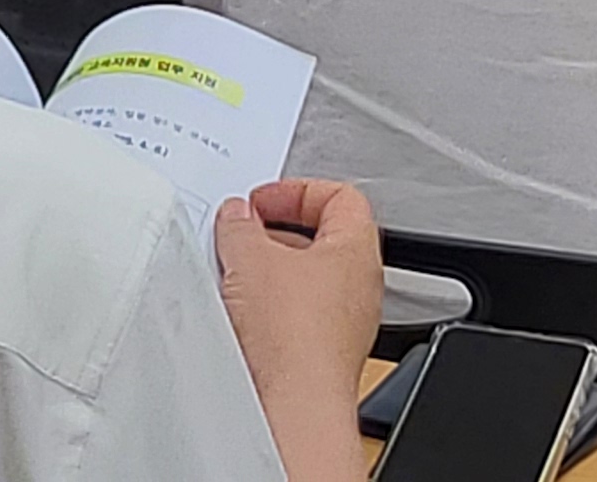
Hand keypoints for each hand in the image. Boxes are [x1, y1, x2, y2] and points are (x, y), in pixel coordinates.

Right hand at [218, 179, 381, 478]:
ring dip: (269, 269)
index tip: (261, 202)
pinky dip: (270, 305)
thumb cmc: (292, 336)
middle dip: (276, 231)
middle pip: (321, 237)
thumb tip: (238, 216)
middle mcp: (360, 287)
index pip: (340, 197)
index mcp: (357, 251)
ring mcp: (344, 323)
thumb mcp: (249, 256)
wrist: (292, 404)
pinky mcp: (322, 352)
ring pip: (306, 277)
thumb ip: (240, 224)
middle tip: (243, 232)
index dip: (296, 192)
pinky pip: (298, 313)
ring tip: (237, 271)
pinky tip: (241, 310)